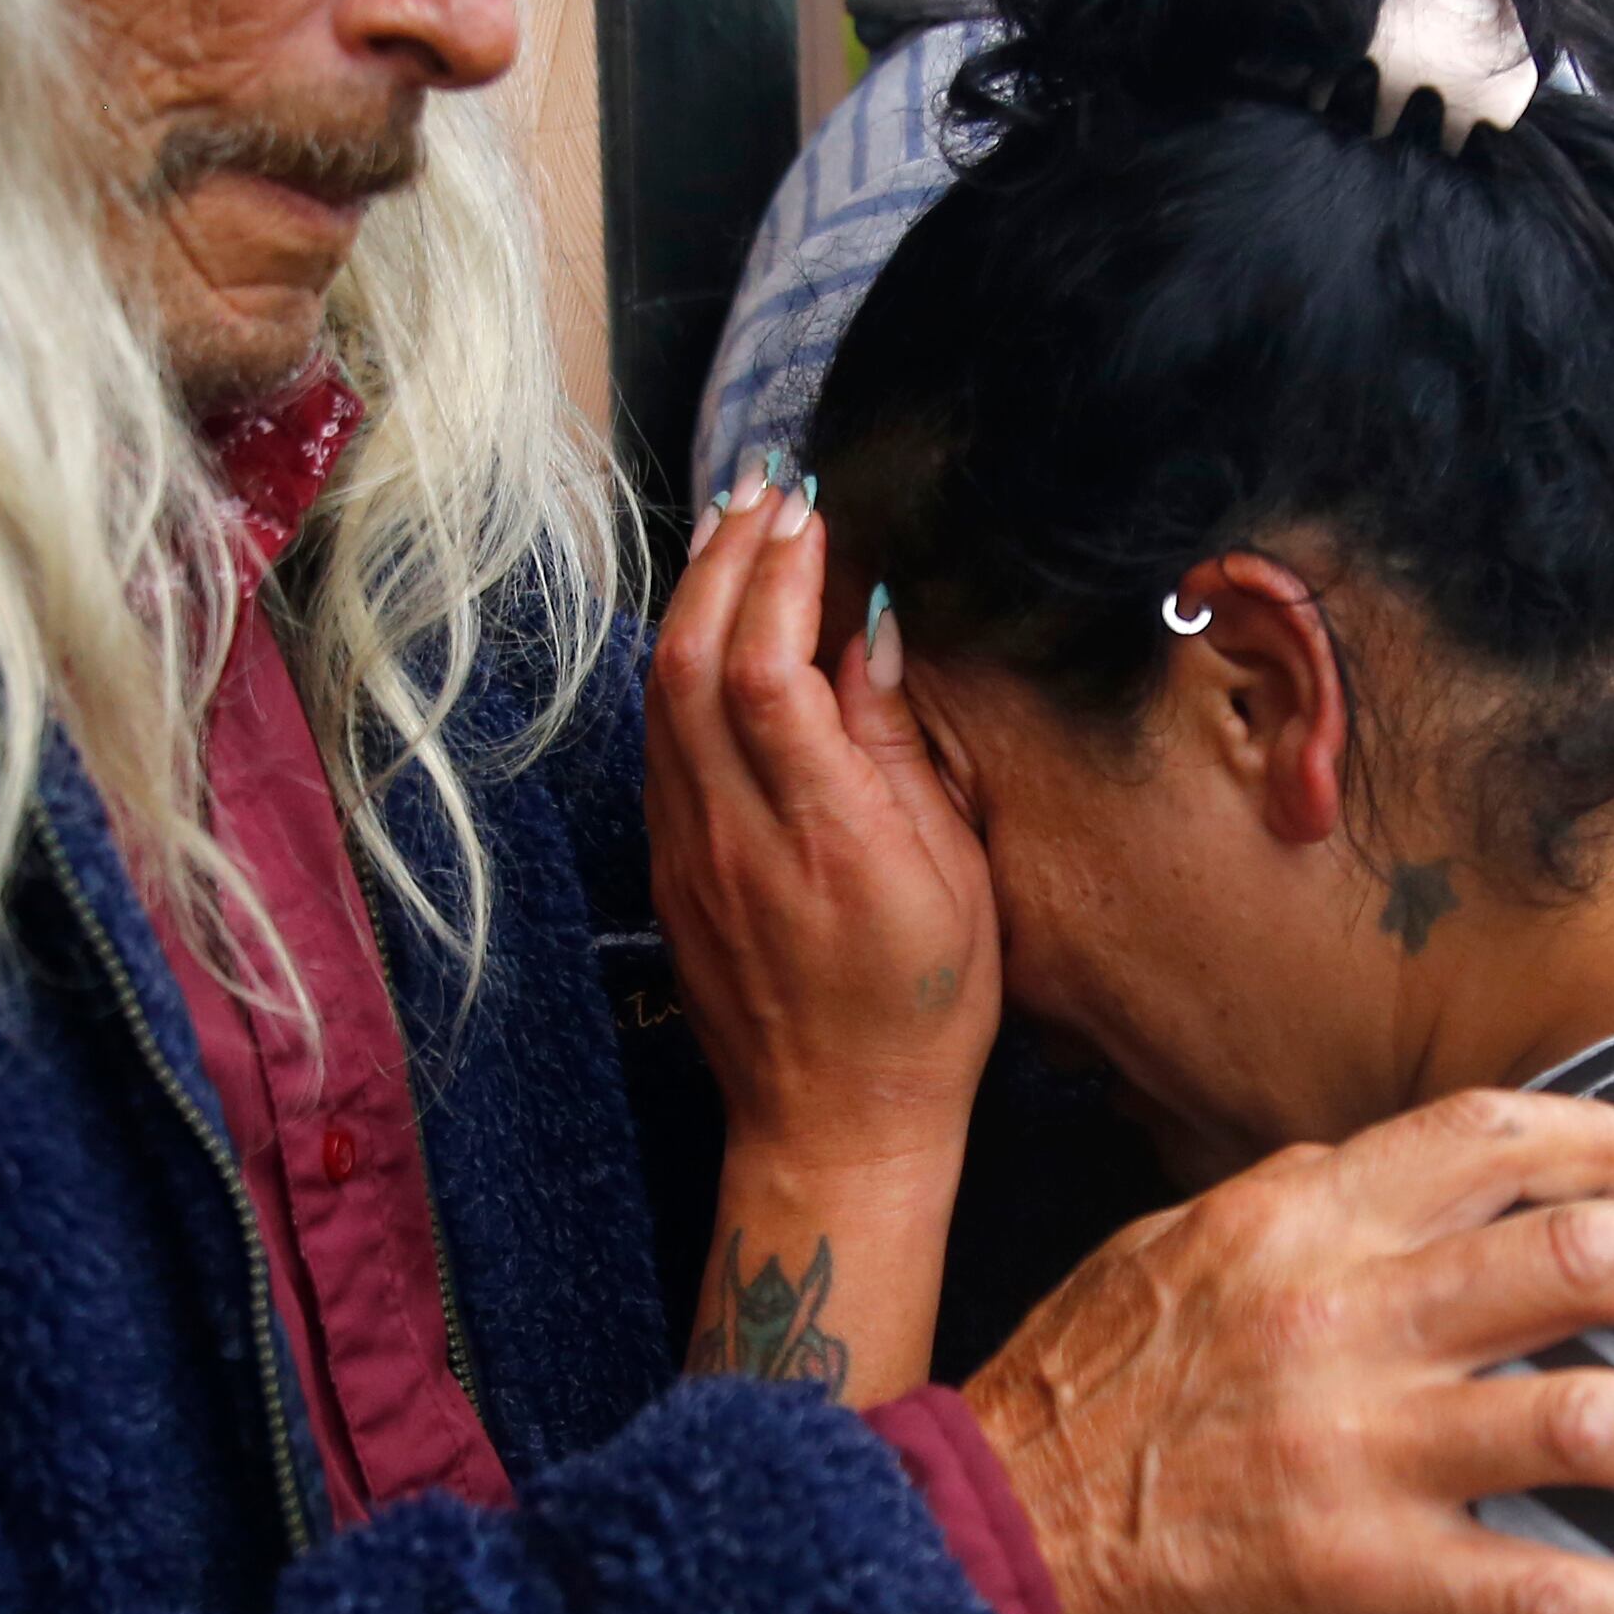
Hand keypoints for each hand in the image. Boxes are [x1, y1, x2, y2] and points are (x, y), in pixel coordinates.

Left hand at [646, 456, 999, 1201]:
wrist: (830, 1124)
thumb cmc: (921, 1012)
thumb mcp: (954, 880)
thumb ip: (900, 753)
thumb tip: (867, 636)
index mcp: (824, 836)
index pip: (770, 672)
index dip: (780, 577)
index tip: (811, 514)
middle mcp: (734, 834)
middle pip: (693, 662)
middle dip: (724, 558)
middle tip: (764, 489)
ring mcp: (686, 849)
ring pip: (660, 693)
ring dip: (693, 597)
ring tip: (733, 527)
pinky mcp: (666, 864)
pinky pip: (659, 737)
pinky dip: (681, 660)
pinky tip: (711, 622)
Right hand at [962, 1090, 1613, 1613]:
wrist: (979, 1540)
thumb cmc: (1075, 1389)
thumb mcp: (1173, 1249)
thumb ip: (1302, 1212)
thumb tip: (1422, 1187)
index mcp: (1293, 1217)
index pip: (1487, 1142)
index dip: (1609, 1147)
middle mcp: (1341, 1314)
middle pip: (1580, 1259)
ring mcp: (1354, 1445)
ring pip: (1587, 1417)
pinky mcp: (1355, 1574)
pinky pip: (1538, 1592)